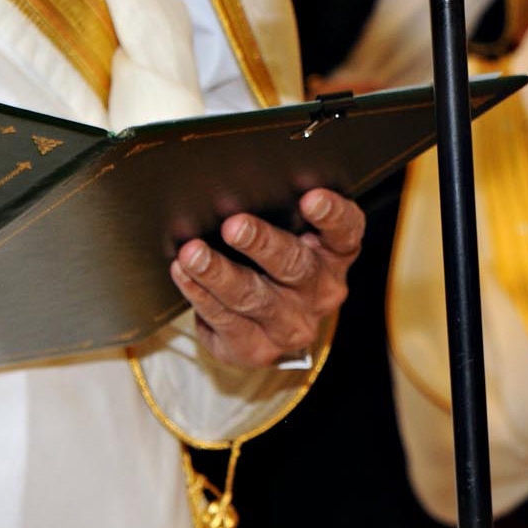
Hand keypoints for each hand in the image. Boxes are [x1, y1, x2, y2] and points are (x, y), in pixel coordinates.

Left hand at [168, 189, 363, 369]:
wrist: (269, 325)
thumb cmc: (274, 259)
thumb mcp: (287, 232)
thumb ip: (276, 209)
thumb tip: (232, 178)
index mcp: (334, 254)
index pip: (344, 231)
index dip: (331, 214)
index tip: (310, 197)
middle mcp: (320, 291)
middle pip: (295, 265)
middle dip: (262, 244)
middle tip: (233, 226)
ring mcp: (291, 325)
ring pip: (253, 297)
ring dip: (218, 273)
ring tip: (192, 253)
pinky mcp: (257, 349)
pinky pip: (226, 321)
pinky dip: (200, 294)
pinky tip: (183, 274)